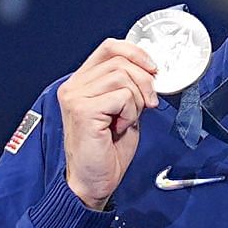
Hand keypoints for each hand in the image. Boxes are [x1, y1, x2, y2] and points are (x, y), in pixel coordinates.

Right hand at [57, 39, 159, 209]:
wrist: (94, 180)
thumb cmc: (108, 149)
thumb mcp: (124, 109)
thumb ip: (130, 87)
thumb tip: (151, 71)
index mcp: (83, 82)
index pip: (110, 47)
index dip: (137, 52)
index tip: (153, 69)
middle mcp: (74, 86)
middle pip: (121, 61)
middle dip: (145, 82)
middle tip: (146, 105)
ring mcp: (75, 97)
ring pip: (123, 77)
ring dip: (136, 100)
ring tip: (126, 120)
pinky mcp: (82, 110)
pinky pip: (121, 96)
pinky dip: (130, 112)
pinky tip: (119, 127)